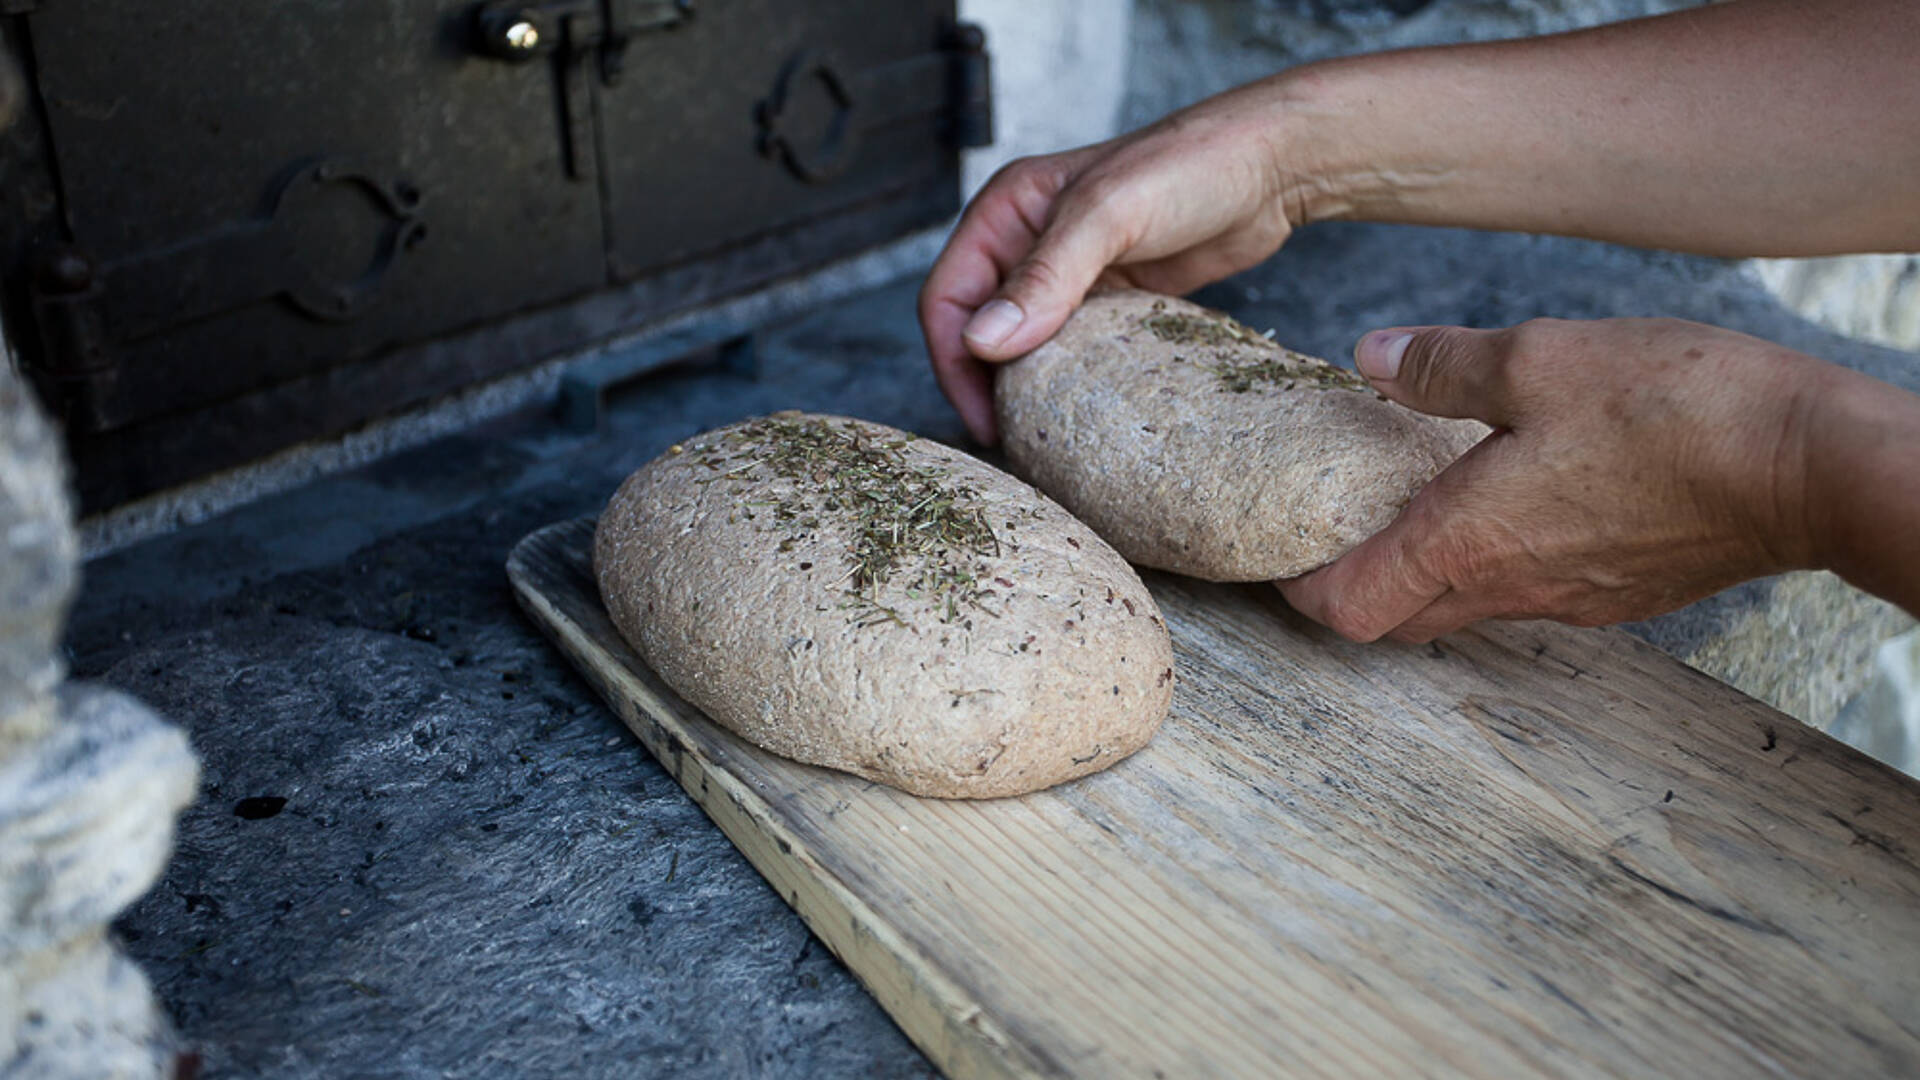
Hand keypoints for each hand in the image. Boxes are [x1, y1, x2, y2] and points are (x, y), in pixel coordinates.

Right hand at [918, 81, 1310, 443]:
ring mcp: (1069, 271)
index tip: (985, 420)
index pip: (947, 296)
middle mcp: (1026, 242)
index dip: (954, 362)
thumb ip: (1045, 277)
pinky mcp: (1110, 296)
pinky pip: (1073, 348)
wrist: (1271, 167)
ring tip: (1044, 436)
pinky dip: (1072, 380)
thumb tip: (982, 342)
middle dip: (986, 383)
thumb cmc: (1188, 167)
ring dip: (1028, 387)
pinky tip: (1087, 412)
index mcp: (1006, 211)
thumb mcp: (1109, 216)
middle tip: (1014, 440)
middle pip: (979, 327)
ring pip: (1025, 343)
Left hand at [1277, 317, 1830, 642]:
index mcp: (1467, 541)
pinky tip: (1510, 498)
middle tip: (1335, 526)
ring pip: (1464, 607)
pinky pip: (1528, 592)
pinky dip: (1493, 560)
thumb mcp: (1540, 358)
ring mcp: (1570, 599)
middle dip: (1354, 585)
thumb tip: (1371, 359)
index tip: (1278, 557)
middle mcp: (1510, 587)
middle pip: (1399, 619)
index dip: (1301, 591)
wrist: (1808, 466)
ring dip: (1425, 571)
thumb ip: (1443, 364)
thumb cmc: (1675, 409)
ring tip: (1415, 502)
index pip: (1350, 607)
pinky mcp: (1621, 591)